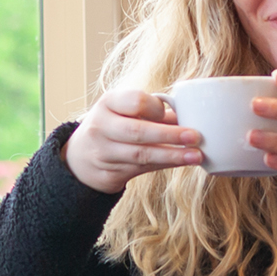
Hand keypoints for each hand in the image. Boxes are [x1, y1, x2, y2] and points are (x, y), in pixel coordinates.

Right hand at [64, 84, 204, 195]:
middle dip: (170, 134)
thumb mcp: (122, 111)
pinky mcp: (109, 174)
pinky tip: (181, 162)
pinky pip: (142, 169)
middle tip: (196, 136)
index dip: (156, 108)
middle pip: (138, 131)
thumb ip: (152, 111)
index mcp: (108, 103)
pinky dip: (165, 165)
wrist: (80, 159)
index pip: (135, 101)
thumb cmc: (112, 127)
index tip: (173, 113)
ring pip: (142, 154)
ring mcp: (103, 153)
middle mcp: (101, 127)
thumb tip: (190, 114)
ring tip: (196, 155)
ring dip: (172, 155)